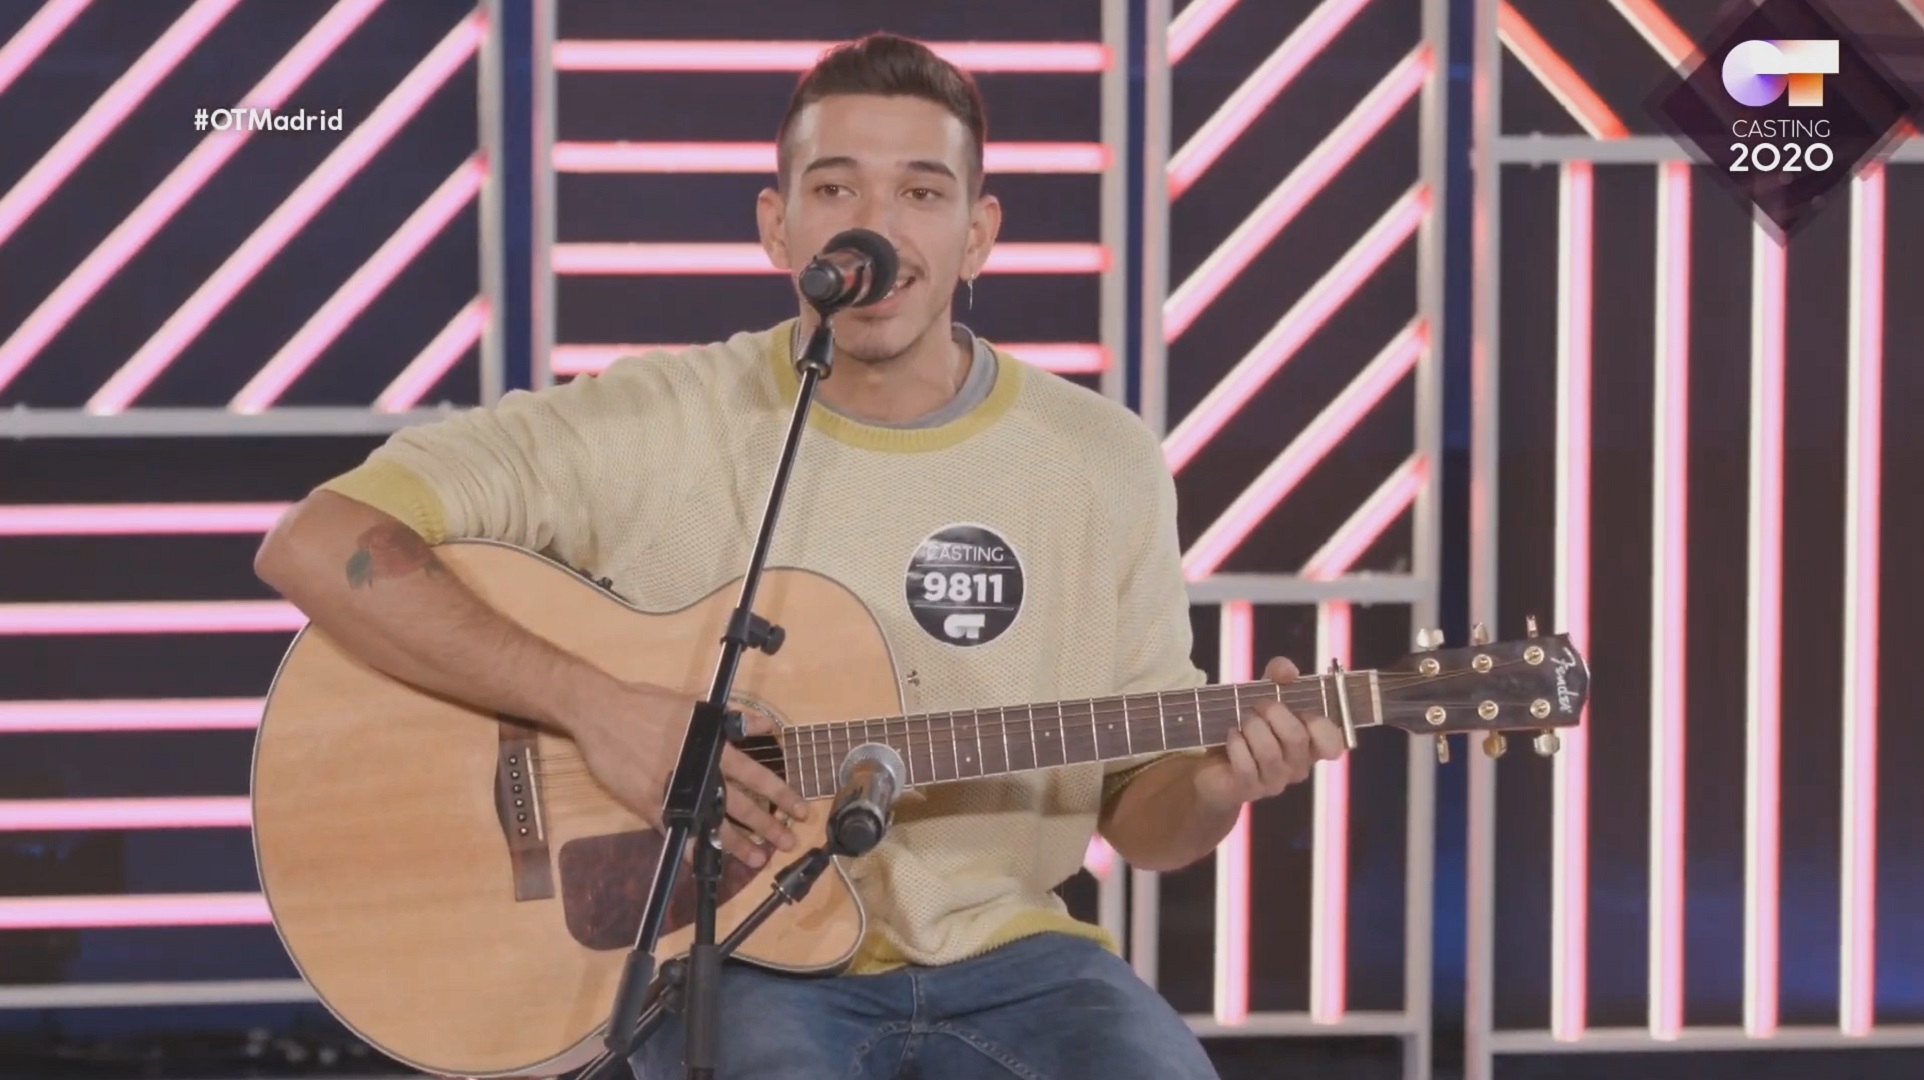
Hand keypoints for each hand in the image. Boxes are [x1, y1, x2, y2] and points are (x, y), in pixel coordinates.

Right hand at [565, 678, 808, 867]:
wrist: (602, 715)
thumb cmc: (647, 705)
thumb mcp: (695, 707)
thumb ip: (731, 720)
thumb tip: (766, 725)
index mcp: (711, 747)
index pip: (755, 775)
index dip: (780, 794)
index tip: (800, 810)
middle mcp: (698, 773)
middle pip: (740, 806)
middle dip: (767, 827)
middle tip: (788, 842)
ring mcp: (674, 793)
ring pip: (712, 825)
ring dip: (736, 844)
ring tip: (757, 858)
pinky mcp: (650, 807)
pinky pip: (676, 834)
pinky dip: (691, 850)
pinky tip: (704, 864)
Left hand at [1194, 656, 1347, 812]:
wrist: (1214, 763)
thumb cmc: (1249, 727)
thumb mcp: (1264, 695)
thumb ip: (1278, 677)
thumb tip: (1288, 670)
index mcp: (1310, 744)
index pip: (1334, 744)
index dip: (1322, 726)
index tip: (1303, 711)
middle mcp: (1297, 766)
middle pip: (1296, 738)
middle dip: (1274, 713)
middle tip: (1259, 705)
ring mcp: (1274, 781)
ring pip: (1269, 752)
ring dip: (1252, 727)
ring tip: (1243, 720)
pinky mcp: (1249, 789)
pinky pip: (1246, 766)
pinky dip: (1236, 744)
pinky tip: (1231, 736)